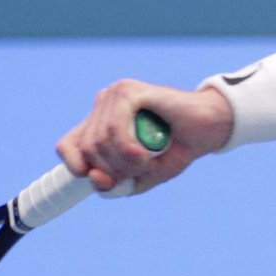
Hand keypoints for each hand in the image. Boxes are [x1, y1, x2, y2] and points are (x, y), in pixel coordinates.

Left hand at [57, 81, 232, 192]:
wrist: (208, 128)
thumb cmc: (176, 149)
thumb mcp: (142, 177)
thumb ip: (115, 184)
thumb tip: (93, 178)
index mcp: (100, 124)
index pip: (67, 146)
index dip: (76, 167)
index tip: (102, 180)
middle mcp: (103, 106)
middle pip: (87, 149)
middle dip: (113, 170)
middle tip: (140, 169)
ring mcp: (115, 95)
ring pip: (99, 141)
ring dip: (125, 162)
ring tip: (148, 161)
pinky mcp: (129, 91)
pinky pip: (114, 128)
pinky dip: (128, 149)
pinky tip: (145, 154)